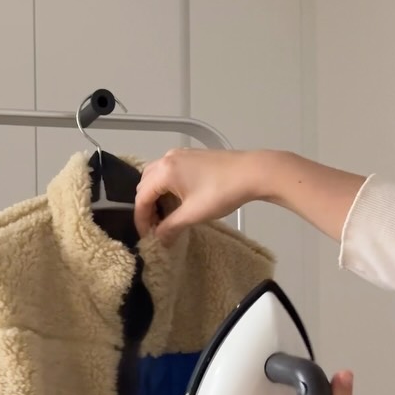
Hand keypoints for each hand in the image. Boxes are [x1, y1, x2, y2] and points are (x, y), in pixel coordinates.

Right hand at [134, 149, 267, 243]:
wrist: (253, 172)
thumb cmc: (222, 192)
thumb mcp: (193, 214)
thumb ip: (170, 227)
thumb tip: (158, 239)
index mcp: (164, 171)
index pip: (142, 198)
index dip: (141, 220)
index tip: (148, 237)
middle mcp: (167, 158)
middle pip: (145, 185)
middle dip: (146, 208)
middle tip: (155, 227)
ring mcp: (180, 155)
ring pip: (156, 177)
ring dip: (156, 197)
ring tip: (165, 216)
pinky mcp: (191, 156)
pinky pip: (169, 172)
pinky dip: (166, 188)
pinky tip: (177, 201)